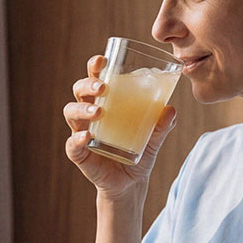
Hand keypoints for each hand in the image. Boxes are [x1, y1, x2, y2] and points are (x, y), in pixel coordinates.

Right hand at [64, 55, 176, 199]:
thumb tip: (171, 109)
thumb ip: (162, 125)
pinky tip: (88, 137)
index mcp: (105, 102)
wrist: (131, 183)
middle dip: (88, 84)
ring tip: (99, 111)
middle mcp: (89, 114)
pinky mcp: (80, 154)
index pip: (95, 78)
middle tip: (103, 88)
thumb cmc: (139, 151)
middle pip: (79, 90)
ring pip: (71, 112)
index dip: (95, 67)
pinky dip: (78, 139)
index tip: (102, 60)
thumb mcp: (154, 138)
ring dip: (83, 109)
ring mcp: (82, 132)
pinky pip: (72, 144)